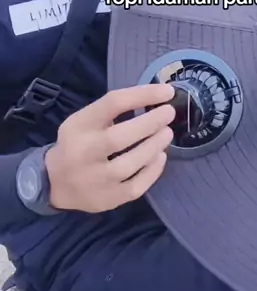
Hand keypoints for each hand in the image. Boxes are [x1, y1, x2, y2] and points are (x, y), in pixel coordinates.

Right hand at [45, 84, 175, 212]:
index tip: (167, 91)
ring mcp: (94, 179)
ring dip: (153, 146)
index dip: (143, 95)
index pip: (112, 104)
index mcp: (78, 126)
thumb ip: (111, 111)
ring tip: (166, 133)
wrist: (54, 183)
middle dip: (150, 123)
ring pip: (129, 164)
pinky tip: (160, 157)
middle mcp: (83, 152)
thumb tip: (154, 99)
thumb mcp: (84, 120)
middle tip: (169, 113)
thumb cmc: (78, 144)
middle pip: (119, 137)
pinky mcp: (107, 199)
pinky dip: (152, 171)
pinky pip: (135, 186)